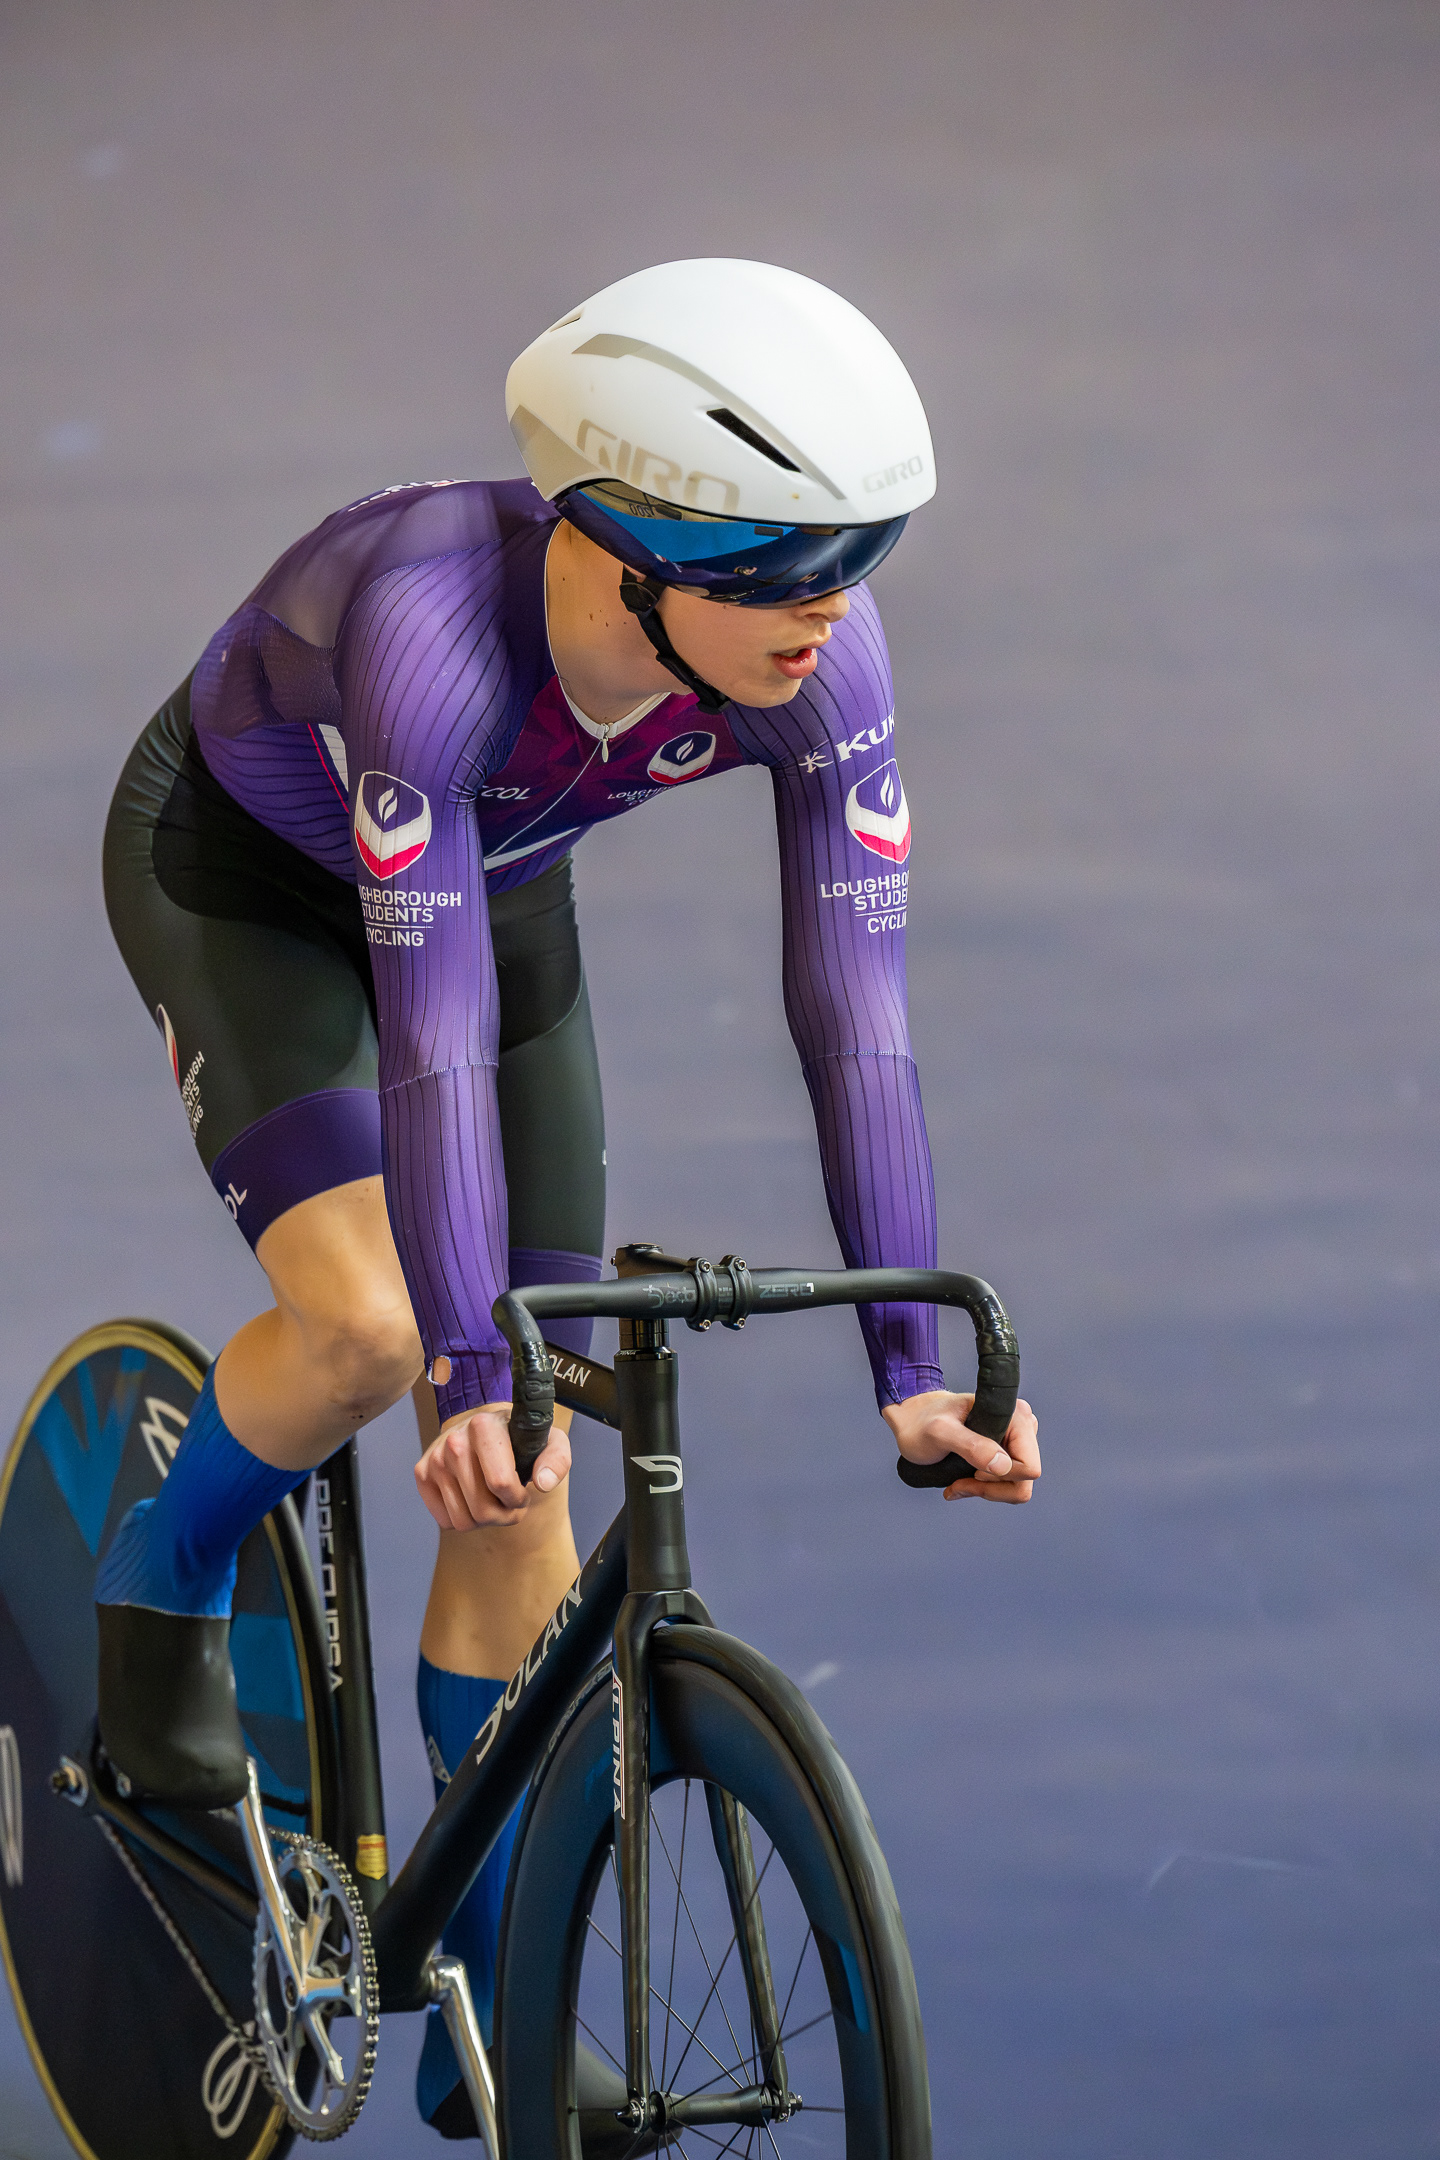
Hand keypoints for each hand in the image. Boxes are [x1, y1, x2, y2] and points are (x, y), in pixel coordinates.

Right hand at [414, 1402, 571, 1530]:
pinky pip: (444, 1521)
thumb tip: (543, 1482)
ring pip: (462, 1521)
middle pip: (481, 1510)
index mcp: (483, 1426)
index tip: (522, 1491)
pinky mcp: (422, 1474)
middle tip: (510, 1501)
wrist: (487, 1431)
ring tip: (492, 1499)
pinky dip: (462, 1517)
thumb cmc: (520, 1441)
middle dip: (503, 1515)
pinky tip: (472, 1497)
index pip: (500, 1483)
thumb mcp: (549, 1443)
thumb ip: (556, 1461)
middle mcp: (454, 1440)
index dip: (517, 1499)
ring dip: (483, 1520)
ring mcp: (435, 1458)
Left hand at [882, 1389, 1039, 1503]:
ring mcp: (1016, 1441)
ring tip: (957, 1483)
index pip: (1029, 1466)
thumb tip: (1004, 1466)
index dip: (1001, 1477)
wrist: (913, 1423)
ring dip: (986, 1491)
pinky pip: (1007, 1485)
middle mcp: (1021, 1427)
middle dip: (991, 1488)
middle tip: (960, 1481)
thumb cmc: (922, 1423)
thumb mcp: (940, 1432)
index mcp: (1014, 1416)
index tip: (972, 1470)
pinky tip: (960, 1483)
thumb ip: (971, 1446)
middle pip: (1025, 1480)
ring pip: (1017, 1487)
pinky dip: (984, 1490)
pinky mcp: (1007, 1453)